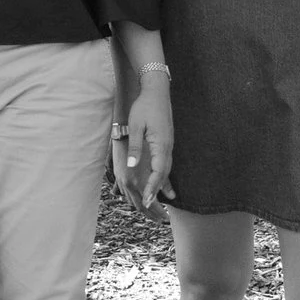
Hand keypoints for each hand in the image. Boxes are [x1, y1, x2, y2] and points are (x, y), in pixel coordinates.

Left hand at [119, 86, 173, 210]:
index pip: (158, 172)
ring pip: (166, 169)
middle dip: (157, 191)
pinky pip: (165, 163)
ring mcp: (168, 145)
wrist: (157, 91)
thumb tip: (132, 166)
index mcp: (161, 144)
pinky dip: (163, 175)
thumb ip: (135, 147)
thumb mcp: (136, 125)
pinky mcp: (166, 142)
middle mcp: (167, 147)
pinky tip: (164, 184)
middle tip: (150, 207)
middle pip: (164, 174)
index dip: (152, 188)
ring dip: (160, 185)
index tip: (147, 202)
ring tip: (156, 201)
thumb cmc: (144, 106)